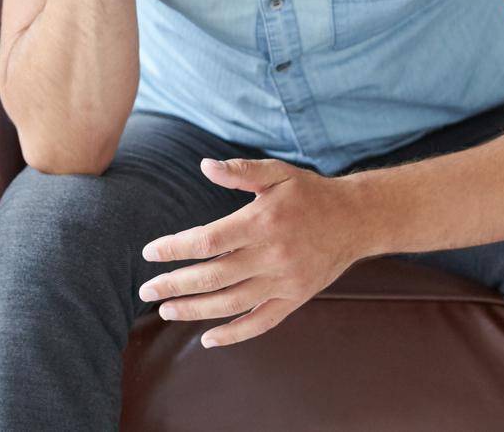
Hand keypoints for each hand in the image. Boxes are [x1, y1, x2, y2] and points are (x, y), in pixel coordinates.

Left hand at [137, 157, 366, 347]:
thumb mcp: (278, 173)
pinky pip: (261, 322)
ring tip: (166, 311)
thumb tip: (204, 166)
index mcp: (263, 222)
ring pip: (232, 303)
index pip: (209, 241)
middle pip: (214, 277)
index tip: (150, 253)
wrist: (356, 219)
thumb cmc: (311, 193)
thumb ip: (241, 171)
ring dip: (195, 310)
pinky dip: (234, 334)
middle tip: (147, 291)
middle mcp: (272, 255)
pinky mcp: (295, 298)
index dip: (175, 249)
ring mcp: (284, 281)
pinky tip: (208, 339)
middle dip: (176, 285)